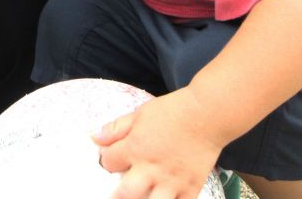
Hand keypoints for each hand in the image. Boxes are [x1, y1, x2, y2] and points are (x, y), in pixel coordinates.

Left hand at [95, 89, 223, 198]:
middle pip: (125, 194)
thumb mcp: (139, 113)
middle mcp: (151, 168)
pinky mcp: (191, 188)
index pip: (109, 162)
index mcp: (135, 148)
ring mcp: (172, 181)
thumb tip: (95, 138)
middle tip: (117, 192)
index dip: (107, 161)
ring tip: (140, 198)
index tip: (112, 160)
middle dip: (117, 195)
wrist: (207, 115)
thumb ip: (116, 128)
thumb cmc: (172, 111)